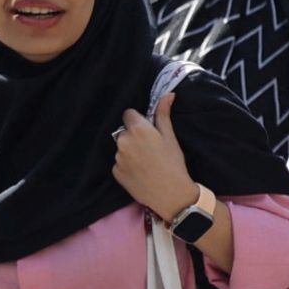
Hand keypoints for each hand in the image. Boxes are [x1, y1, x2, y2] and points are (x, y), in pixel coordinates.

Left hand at [112, 92, 195, 217]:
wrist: (171, 194)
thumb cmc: (173, 163)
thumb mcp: (170, 137)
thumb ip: (163, 114)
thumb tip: (168, 94)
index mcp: (138, 129)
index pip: (128, 114)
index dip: (138, 121)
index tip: (148, 131)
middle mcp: (123, 141)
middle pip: (124, 131)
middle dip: (133, 136)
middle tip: (150, 149)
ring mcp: (117, 157)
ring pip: (121, 147)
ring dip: (130, 151)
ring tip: (146, 162)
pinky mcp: (115, 172)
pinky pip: (119, 163)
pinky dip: (127, 165)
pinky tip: (140, 172)